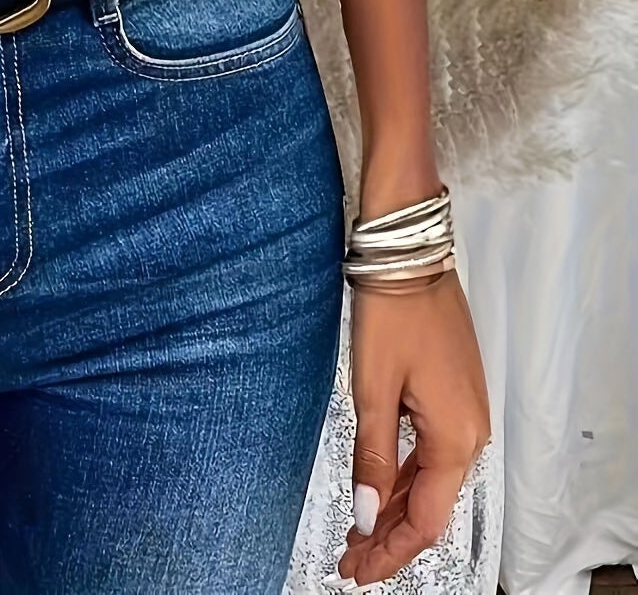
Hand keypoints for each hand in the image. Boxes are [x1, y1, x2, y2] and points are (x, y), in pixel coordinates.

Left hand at [336, 269, 490, 585]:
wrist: (408, 255)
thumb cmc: (393, 311)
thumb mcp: (373, 389)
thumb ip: (371, 458)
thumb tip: (366, 516)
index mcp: (455, 437)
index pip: (424, 520)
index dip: (389, 551)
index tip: (356, 570)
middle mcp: (469, 431)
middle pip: (429, 505)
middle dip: (388, 537)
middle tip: (349, 562)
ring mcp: (464, 412)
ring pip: (428, 480)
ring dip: (393, 508)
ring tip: (357, 535)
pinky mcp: (453, 395)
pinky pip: (429, 452)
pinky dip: (402, 475)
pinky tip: (378, 489)